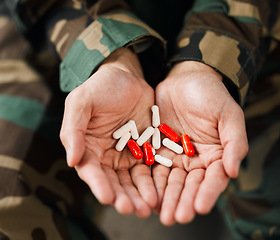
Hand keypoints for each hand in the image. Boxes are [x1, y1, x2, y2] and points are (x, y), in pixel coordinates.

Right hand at [60, 48, 156, 217]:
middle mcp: (106, 156)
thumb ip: (73, 130)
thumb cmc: (101, 87)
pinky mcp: (146, 149)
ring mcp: (127, 154)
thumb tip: (71, 160)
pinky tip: (160, 191)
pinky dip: (154, 180)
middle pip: (114, 181)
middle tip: (132, 209)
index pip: (91, 171)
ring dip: (139, 194)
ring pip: (133, 180)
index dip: (99, 185)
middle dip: (122, 196)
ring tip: (148, 206)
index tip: (108, 198)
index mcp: (88, 147)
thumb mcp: (81, 102)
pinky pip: (150, 168)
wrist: (126, 76)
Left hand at [153, 61, 247, 224]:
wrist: (186, 79)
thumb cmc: (211, 95)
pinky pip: (152, 167)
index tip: (200, 208)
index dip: (207, 194)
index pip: (213, 179)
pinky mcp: (156, 149)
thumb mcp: (229, 115)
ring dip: (165, 197)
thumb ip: (234, 143)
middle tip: (175, 217)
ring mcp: (175, 156)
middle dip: (182, 201)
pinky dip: (149, 181)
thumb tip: (234, 172)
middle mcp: (195, 160)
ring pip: (169, 180)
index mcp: (215, 155)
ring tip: (160, 213)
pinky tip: (145, 193)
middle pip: (189, 185)